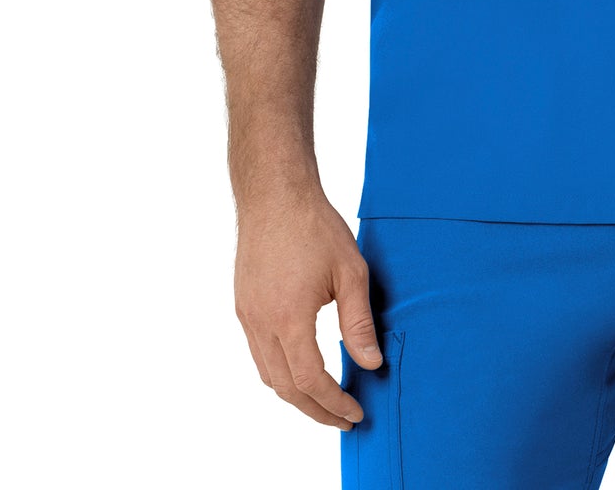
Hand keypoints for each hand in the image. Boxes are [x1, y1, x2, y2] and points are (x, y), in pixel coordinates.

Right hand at [234, 183, 382, 427]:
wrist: (275, 194)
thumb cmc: (315, 226)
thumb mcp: (350, 272)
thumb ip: (358, 323)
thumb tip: (371, 364)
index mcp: (289, 318)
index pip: (310, 381)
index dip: (334, 402)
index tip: (355, 413)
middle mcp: (261, 323)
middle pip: (285, 388)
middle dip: (315, 410)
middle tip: (342, 419)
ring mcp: (247, 315)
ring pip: (268, 374)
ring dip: (295, 394)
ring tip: (324, 400)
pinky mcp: (243, 305)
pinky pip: (258, 353)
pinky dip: (280, 371)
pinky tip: (301, 367)